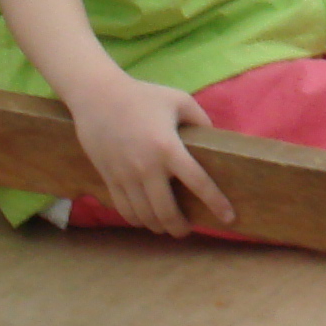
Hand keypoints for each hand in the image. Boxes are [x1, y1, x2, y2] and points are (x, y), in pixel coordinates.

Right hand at [70, 72, 235, 235]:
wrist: (97, 96)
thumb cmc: (142, 96)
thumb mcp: (179, 100)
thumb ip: (201, 119)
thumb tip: (215, 140)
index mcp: (169, 148)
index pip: (199, 183)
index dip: (216, 203)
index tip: (228, 218)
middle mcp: (147, 167)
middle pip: (167, 212)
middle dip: (181, 228)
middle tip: (188, 229)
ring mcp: (125, 176)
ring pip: (145, 216)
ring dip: (160, 227)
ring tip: (168, 226)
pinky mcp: (109, 178)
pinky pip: (125, 210)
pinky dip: (138, 220)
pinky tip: (146, 219)